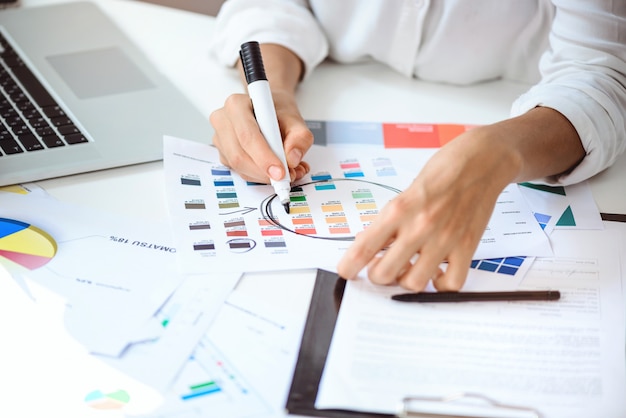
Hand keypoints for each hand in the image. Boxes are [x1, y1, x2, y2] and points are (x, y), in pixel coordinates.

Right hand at [209, 43, 311, 183]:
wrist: (271, 112)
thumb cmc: (278, 113)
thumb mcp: (296, 120)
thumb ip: (299, 138)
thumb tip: (292, 159)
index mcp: (237, 105)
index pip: (247, 135)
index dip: (263, 157)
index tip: (280, 171)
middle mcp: (223, 120)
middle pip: (239, 156)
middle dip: (264, 172)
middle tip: (286, 176)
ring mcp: (220, 139)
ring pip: (239, 167)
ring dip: (264, 176)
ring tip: (287, 171)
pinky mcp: (224, 154)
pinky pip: (240, 171)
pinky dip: (260, 176)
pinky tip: (274, 170)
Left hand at [336, 127, 518, 291]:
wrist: (482, 160)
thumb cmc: (443, 171)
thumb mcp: (406, 191)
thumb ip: (390, 220)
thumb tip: (370, 245)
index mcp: (398, 209)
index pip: (364, 247)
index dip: (348, 266)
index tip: (346, 272)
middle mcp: (419, 226)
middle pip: (384, 273)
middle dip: (377, 276)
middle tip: (381, 269)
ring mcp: (445, 239)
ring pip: (414, 283)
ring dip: (406, 282)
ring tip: (409, 270)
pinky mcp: (468, 246)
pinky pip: (451, 283)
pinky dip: (440, 285)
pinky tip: (436, 272)